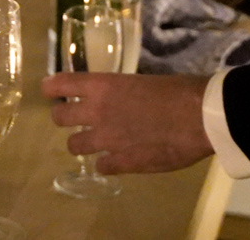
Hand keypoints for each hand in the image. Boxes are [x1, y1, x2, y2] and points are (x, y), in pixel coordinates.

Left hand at [44, 73, 212, 173]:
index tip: (49, 90)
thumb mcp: (142, 82)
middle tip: (74, 119)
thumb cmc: (178, 91)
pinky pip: (100, 167)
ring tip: (92, 142)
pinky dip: (105, 164)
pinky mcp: (122, 163)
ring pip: (74, 146)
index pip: (61, 84)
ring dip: (81, 144)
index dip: (51, 88)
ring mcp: (107, 140)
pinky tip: (114, 160)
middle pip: (59, 117)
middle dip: (63, 118)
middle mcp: (97, 112)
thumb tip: (122, 100)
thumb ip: (123, 93)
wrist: (200, 116)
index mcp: (102, 86)